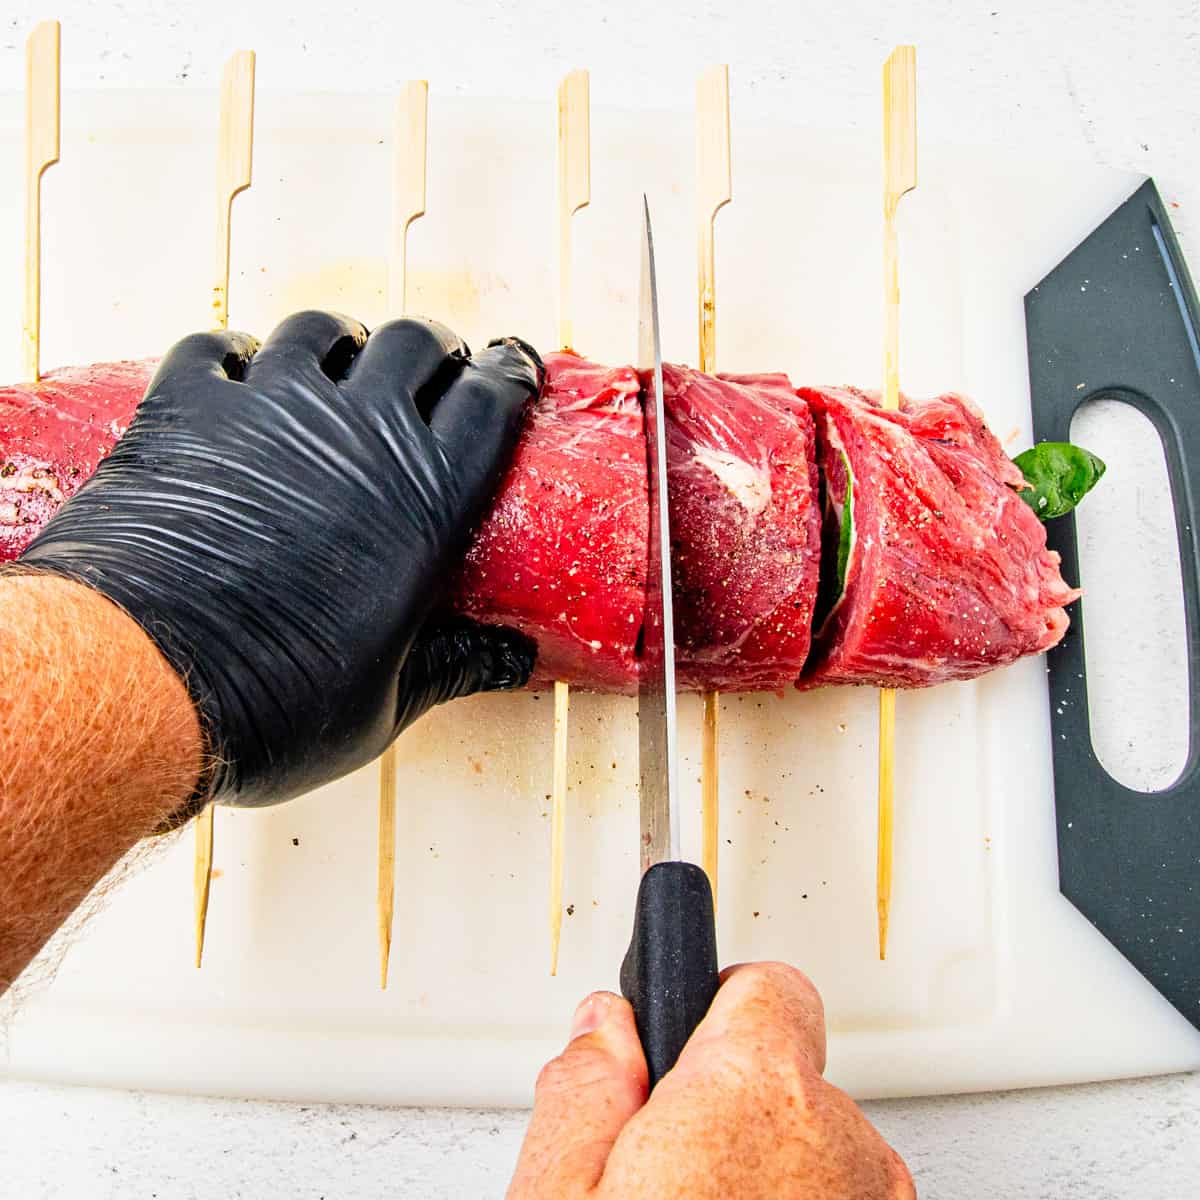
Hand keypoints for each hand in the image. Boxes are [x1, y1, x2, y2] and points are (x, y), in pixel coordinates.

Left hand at [21, 311, 542, 813]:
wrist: (141, 681)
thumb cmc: (274, 703)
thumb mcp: (385, 702)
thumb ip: (455, 666)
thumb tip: (516, 660)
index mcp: (423, 499)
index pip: (489, 400)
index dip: (510, 373)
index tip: (513, 366)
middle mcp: (356, 432)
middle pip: (415, 343)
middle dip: (435, 350)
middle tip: (435, 372)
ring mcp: (266, 407)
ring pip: (320, 329)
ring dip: (343, 341)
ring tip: (343, 364)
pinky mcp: (184, 408)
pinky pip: (217, 346)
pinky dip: (236, 354)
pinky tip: (239, 376)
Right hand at [509, 963, 914, 1198]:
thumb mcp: (559, 1192)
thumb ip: (583, 1086)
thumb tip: (605, 1029)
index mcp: (755, 1094)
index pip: (766, 982)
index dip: (713, 998)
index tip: (685, 1019)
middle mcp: (838, 1142)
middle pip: (782, 1068)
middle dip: (724, 1095)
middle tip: (662, 1160)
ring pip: (812, 1140)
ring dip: (764, 1161)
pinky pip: (840, 1192)